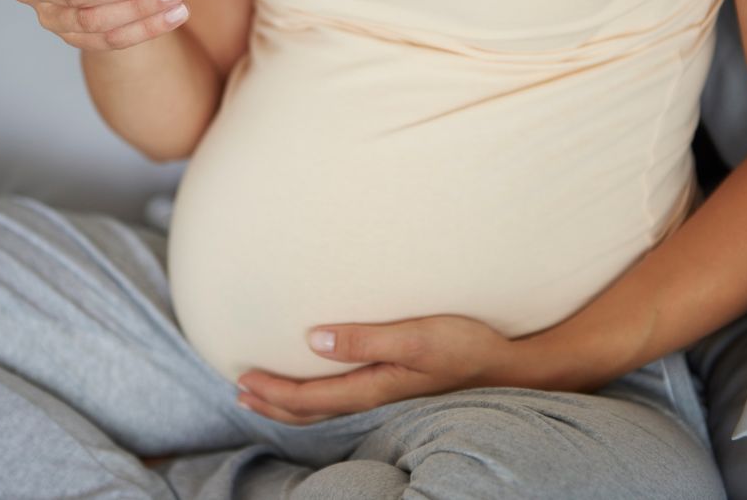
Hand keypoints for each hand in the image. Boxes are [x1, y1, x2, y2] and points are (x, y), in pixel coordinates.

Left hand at [235, 314, 516, 424]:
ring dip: (291, 403)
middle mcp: (375, 396)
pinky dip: (317, 395)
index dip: (274, 392)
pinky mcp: (396, 385)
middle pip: (312, 410)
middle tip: (240, 393)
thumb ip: (364, 338)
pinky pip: (344, 396)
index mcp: (373, 387)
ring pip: (327, 406)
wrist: (506, 365)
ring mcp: (386, 394)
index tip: (242, 380)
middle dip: (274, 403)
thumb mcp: (414, 336)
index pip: (311, 398)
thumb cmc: (463, 345)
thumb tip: (313, 339)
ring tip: (265, 396)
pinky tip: (319, 383)